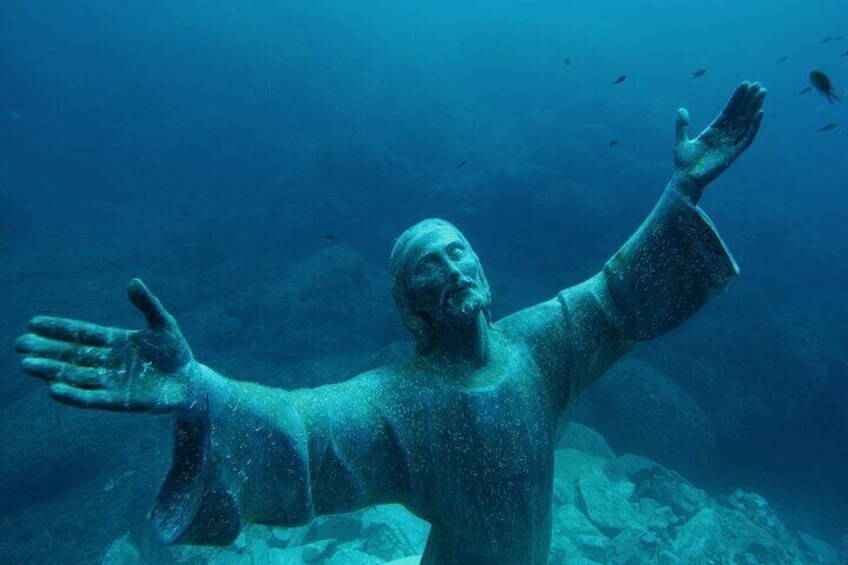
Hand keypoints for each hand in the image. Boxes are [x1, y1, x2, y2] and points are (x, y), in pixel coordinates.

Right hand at [16, 279, 197, 413]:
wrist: (189, 382)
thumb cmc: (174, 351)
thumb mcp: (163, 324)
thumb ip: (147, 304)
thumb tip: (133, 281)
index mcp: (113, 342)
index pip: (81, 333)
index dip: (59, 329)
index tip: (33, 323)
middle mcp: (106, 362)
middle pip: (71, 355)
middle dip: (46, 350)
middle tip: (20, 344)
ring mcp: (110, 382)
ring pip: (76, 375)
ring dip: (53, 371)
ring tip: (29, 365)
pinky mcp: (118, 401)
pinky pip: (92, 398)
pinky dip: (74, 394)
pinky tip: (54, 390)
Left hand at [674, 81, 765, 200]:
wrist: (685, 179)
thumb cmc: (684, 163)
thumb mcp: (682, 141)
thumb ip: (682, 126)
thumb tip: (682, 109)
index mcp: (713, 132)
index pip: (728, 111)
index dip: (737, 98)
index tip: (745, 85)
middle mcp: (724, 136)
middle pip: (740, 114)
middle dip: (749, 100)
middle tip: (759, 85)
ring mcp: (729, 144)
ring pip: (746, 123)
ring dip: (754, 108)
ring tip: (762, 93)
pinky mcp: (733, 154)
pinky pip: (747, 138)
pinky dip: (753, 126)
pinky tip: (758, 113)